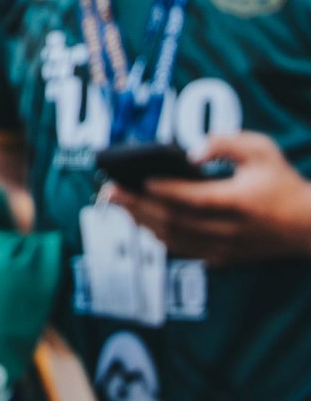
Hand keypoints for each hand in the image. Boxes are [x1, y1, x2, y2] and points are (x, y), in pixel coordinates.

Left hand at [105, 132, 310, 263]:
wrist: (310, 227)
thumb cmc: (282, 183)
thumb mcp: (263, 150)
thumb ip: (226, 143)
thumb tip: (191, 153)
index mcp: (238, 202)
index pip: (193, 199)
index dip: (164, 191)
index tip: (137, 180)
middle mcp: (228, 230)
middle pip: (174, 221)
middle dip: (137, 205)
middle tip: (109, 191)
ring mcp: (224, 247)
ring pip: (174, 239)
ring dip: (141, 222)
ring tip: (117, 204)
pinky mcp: (222, 257)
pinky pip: (182, 250)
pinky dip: (158, 237)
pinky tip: (140, 222)